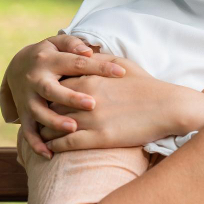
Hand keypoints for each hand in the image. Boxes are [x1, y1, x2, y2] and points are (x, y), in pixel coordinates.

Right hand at [2, 34, 125, 157]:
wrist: (17, 66)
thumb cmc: (51, 55)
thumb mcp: (58, 44)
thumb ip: (74, 44)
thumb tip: (88, 50)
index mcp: (49, 60)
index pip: (76, 63)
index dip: (99, 68)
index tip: (120, 73)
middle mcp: (36, 79)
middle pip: (52, 89)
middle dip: (70, 97)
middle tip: (92, 104)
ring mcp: (27, 99)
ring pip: (39, 112)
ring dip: (54, 121)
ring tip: (73, 128)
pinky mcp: (23, 114)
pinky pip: (28, 132)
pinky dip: (36, 144)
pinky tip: (50, 155)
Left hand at [40, 56, 203, 152]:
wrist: (168, 107)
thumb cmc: (147, 85)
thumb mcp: (121, 64)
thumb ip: (98, 59)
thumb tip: (84, 53)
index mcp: (88, 78)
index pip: (55, 84)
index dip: (47, 92)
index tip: (42, 97)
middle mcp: (85, 97)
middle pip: (49, 104)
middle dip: (41, 111)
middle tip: (35, 118)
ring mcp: (90, 119)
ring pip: (53, 126)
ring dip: (43, 132)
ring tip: (39, 136)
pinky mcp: (98, 138)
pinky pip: (66, 144)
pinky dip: (54, 147)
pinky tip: (51, 150)